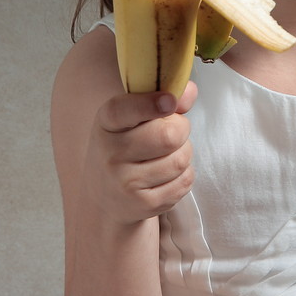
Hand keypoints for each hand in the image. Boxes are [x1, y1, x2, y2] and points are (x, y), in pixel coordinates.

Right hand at [82, 82, 197, 224]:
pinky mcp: (142, 205)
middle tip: (173, 131)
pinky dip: (185, 175)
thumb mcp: (134, 116)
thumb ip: (163, 97)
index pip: (124, 110)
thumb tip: (189, 90)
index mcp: (107, 122)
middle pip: (169, 135)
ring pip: (181, 159)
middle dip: (181, 129)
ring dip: (184, 153)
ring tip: (168, 154)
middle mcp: (110, 153)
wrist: (106, 196)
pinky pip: (184, 182)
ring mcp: (124, 183)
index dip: (150, 104)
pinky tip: (167, 175)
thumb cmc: (127, 144)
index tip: (169, 101)